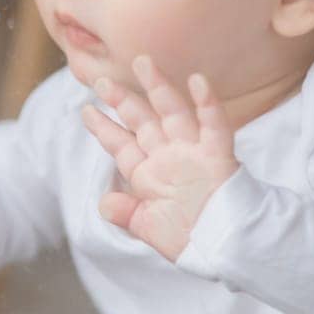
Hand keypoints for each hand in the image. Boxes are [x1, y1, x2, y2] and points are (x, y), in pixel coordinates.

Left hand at [81, 56, 237, 261]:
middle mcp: (169, 157)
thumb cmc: (192, 241)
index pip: (121, 144)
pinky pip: (215, 126)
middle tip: (100, 79)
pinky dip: (208, 104)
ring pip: (173, 113)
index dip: (103, 128)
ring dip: (158, 88)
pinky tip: (198, 81)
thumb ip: (126, 214)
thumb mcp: (150, 229)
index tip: (85, 110)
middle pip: (142, 121)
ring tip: (142, 62)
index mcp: (149, 174)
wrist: (228, 251)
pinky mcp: (220, 156)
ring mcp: (194, 153)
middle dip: (122, 100)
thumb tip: (104, 203)